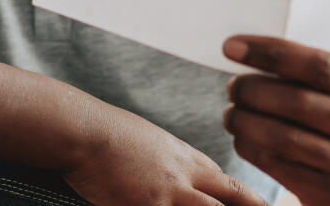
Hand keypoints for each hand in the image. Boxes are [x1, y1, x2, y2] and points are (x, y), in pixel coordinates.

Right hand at [64, 107, 270, 205]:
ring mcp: (169, 195)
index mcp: (186, 158)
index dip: (244, 200)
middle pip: (234, 195)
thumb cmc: (109, 134)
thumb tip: (174, 174)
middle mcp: (186, 176)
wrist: (85, 131)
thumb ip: (169, 161)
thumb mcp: (150, 142)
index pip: (227, 183)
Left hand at [222, 36, 329, 205]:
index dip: (270, 54)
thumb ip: (321, 76)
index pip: (320, 66)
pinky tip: (242, 137)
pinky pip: (280, 167)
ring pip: (284, 138)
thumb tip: (254, 55)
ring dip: (246, 121)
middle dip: (253, 90)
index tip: (232, 47)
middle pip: (298, 102)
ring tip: (232, 112)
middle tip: (233, 86)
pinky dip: (253, 149)